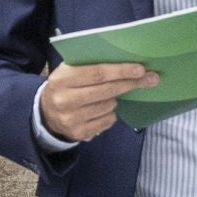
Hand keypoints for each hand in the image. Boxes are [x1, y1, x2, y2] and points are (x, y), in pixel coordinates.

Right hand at [40, 62, 157, 142]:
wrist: (46, 113)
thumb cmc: (65, 86)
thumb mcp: (69, 71)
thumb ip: (90, 65)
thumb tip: (126, 63)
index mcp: (62, 79)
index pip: (97, 73)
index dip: (121, 71)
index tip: (140, 69)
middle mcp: (65, 100)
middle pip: (106, 90)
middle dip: (130, 83)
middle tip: (150, 79)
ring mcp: (71, 119)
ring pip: (108, 106)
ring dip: (115, 100)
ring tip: (109, 96)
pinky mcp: (79, 133)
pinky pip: (107, 121)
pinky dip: (110, 114)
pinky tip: (103, 109)